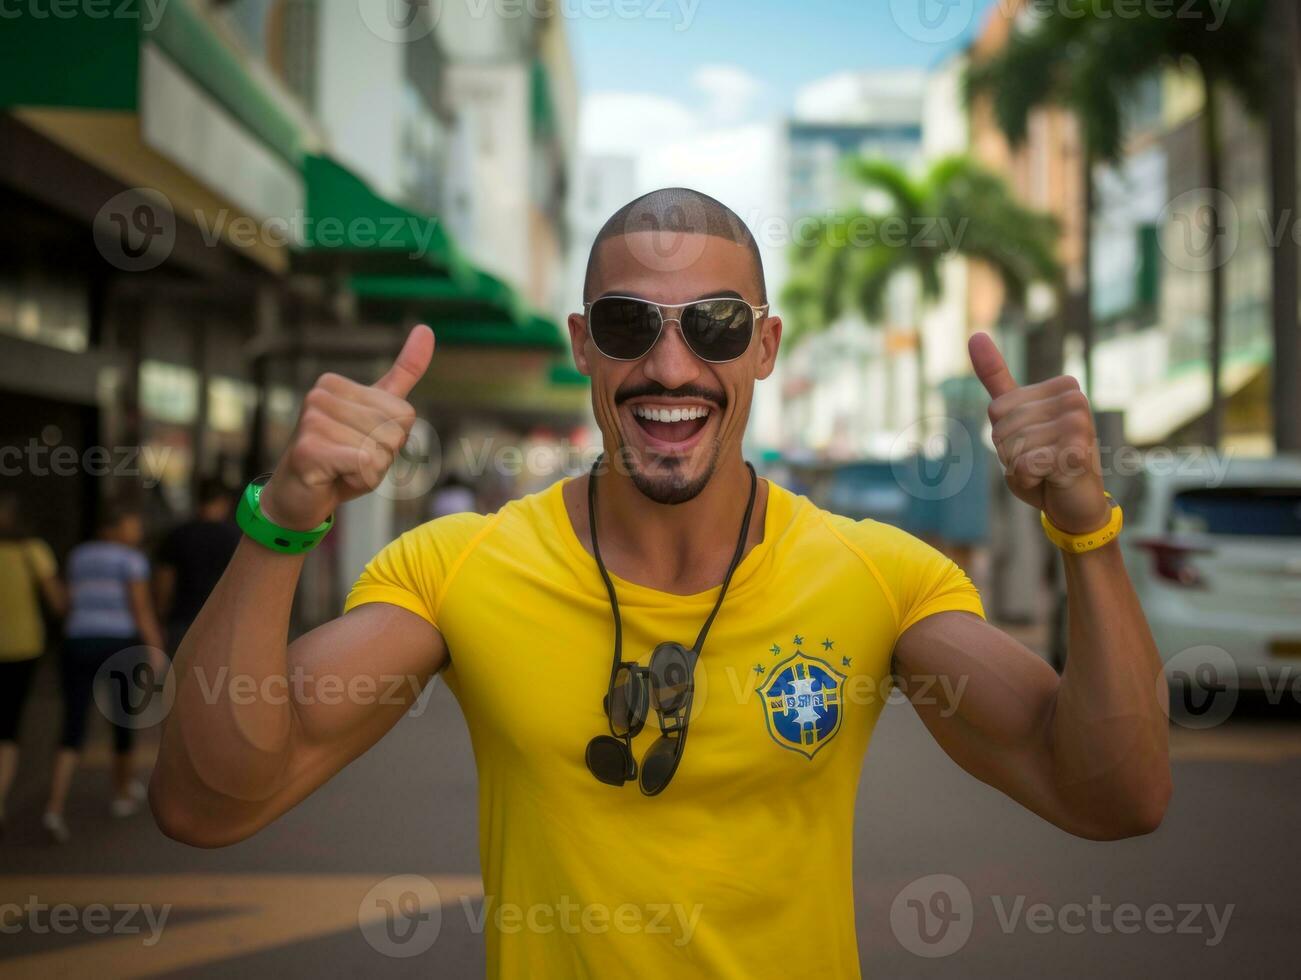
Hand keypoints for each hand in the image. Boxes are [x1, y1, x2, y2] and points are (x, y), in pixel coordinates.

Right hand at [261, 325, 434, 529]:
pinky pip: (366, 464)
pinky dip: (360, 480)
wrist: (297, 499)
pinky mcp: (309, 449)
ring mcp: (312, 420)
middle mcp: (320, 395)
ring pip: (382, 451)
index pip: (404, 413)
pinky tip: (334, 478)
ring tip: (340, 469)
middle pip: (395, 432)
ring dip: (369, 471)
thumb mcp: (378, 416)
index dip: (392, 441)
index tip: (361, 445)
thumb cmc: (341, 459)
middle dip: (382, 457)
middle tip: (350, 461)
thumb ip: (402, 375)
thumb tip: (426, 329)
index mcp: (336, 384)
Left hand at [969, 332, 1109, 534]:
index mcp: (1063, 387)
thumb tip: (975, 335)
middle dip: (1011, 453)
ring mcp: (1079, 425)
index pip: (998, 409)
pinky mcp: (1076, 453)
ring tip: (1046, 469)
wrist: (1075, 504)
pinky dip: (1027, 479)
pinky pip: (1024, 465)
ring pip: (1012, 447)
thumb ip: (997, 378)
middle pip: (1002, 427)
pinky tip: (1050, 480)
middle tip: (1039, 460)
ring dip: (1020, 467)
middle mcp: (1075, 400)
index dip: (1004, 435)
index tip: (1033, 442)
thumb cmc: (1045, 460)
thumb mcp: (1016, 417)